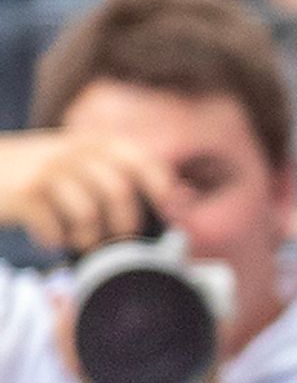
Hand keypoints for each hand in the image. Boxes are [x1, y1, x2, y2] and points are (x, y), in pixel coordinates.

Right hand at [0, 129, 176, 257]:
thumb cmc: (42, 171)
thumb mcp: (82, 159)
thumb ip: (126, 173)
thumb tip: (186, 197)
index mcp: (96, 142)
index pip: (143, 160)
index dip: (163, 188)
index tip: (171, 213)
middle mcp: (75, 150)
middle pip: (119, 192)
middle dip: (125, 224)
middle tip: (117, 239)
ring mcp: (48, 170)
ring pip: (88, 214)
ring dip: (88, 238)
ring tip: (80, 240)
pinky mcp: (24, 194)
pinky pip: (55, 228)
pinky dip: (55, 240)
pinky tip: (49, 238)